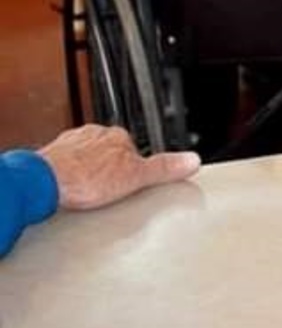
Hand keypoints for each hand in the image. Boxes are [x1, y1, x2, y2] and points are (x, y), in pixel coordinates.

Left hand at [37, 124, 200, 210]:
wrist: (44, 183)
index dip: (134, 168)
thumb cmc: (84, 178)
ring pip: (86, 158)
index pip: (133, 149)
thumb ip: (164, 168)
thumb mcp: (136, 177)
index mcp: (117, 135)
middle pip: (109, 152)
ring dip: (88, 172)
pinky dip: (68, 176)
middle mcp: (93, 134)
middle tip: (109, 190)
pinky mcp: (51, 157)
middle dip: (109, 169)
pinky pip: (66, 166)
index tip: (131, 181)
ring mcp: (71, 144)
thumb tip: (192, 160)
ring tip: (88, 193)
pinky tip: (70, 191)